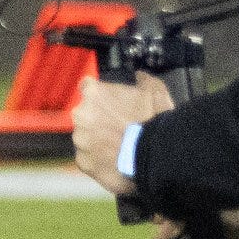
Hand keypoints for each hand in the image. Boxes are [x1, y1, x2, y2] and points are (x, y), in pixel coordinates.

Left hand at [70, 72, 173, 197]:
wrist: (157, 155)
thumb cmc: (155, 120)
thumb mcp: (156, 92)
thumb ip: (143, 80)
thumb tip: (140, 76)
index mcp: (94, 94)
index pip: (87, 88)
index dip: (99, 96)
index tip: (108, 103)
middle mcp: (81, 115)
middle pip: (85, 115)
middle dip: (98, 120)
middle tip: (118, 128)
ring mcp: (80, 139)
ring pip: (85, 137)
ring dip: (97, 140)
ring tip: (119, 147)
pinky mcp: (84, 162)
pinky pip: (88, 159)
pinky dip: (98, 160)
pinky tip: (115, 161)